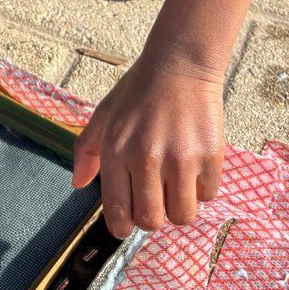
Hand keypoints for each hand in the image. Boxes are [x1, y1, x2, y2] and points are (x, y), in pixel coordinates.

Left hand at [72, 50, 223, 235]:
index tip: (128, 221)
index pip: (117, 213)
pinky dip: (201, 188)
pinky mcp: (210, 155)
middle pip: (151, 222)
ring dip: (178, 205)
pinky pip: (207, 196)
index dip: (122, 226)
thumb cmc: (139, 90)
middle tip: (154, 197)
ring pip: (182, 215)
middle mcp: (147, 158)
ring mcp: (181, 159)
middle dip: (152, 216)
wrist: (180, 63)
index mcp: (116, 151)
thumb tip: (78, 184)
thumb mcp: (105, 114)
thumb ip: (86, 149)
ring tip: (175, 183)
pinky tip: (193, 165)